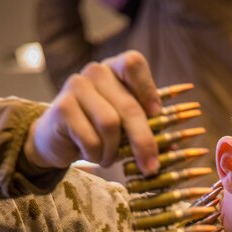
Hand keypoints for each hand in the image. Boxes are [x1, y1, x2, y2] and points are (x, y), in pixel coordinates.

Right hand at [24, 50, 161, 174]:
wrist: (56, 138)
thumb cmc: (98, 130)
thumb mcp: (125, 127)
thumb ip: (148, 129)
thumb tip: (176, 146)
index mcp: (115, 69)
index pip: (134, 63)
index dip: (149, 90)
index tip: (158, 116)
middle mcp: (96, 71)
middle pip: (129, 107)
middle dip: (144, 142)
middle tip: (150, 168)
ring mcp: (76, 85)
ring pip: (110, 124)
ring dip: (113, 151)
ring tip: (108, 157)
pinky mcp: (62, 106)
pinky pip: (91, 139)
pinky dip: (96, 155)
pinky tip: (90, 153)